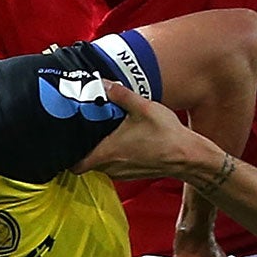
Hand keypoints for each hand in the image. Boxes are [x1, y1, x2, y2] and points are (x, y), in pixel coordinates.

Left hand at [74, 81, 217, 180]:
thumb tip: (104, 82)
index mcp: (107, 153)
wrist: (189, 156)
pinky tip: (124, 142)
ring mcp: (121, 174)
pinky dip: (115, 156)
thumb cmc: (166, 135)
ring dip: (101, 152)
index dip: (68, 155)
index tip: (68, 141)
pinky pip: (115, 167)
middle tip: (87, 132)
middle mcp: (110, 167)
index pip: (74, 164)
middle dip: (84, 148)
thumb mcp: (143, 108)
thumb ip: (121, 95)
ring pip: (101, 164)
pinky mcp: (132, 174)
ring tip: (106, 134)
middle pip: (86, 162)